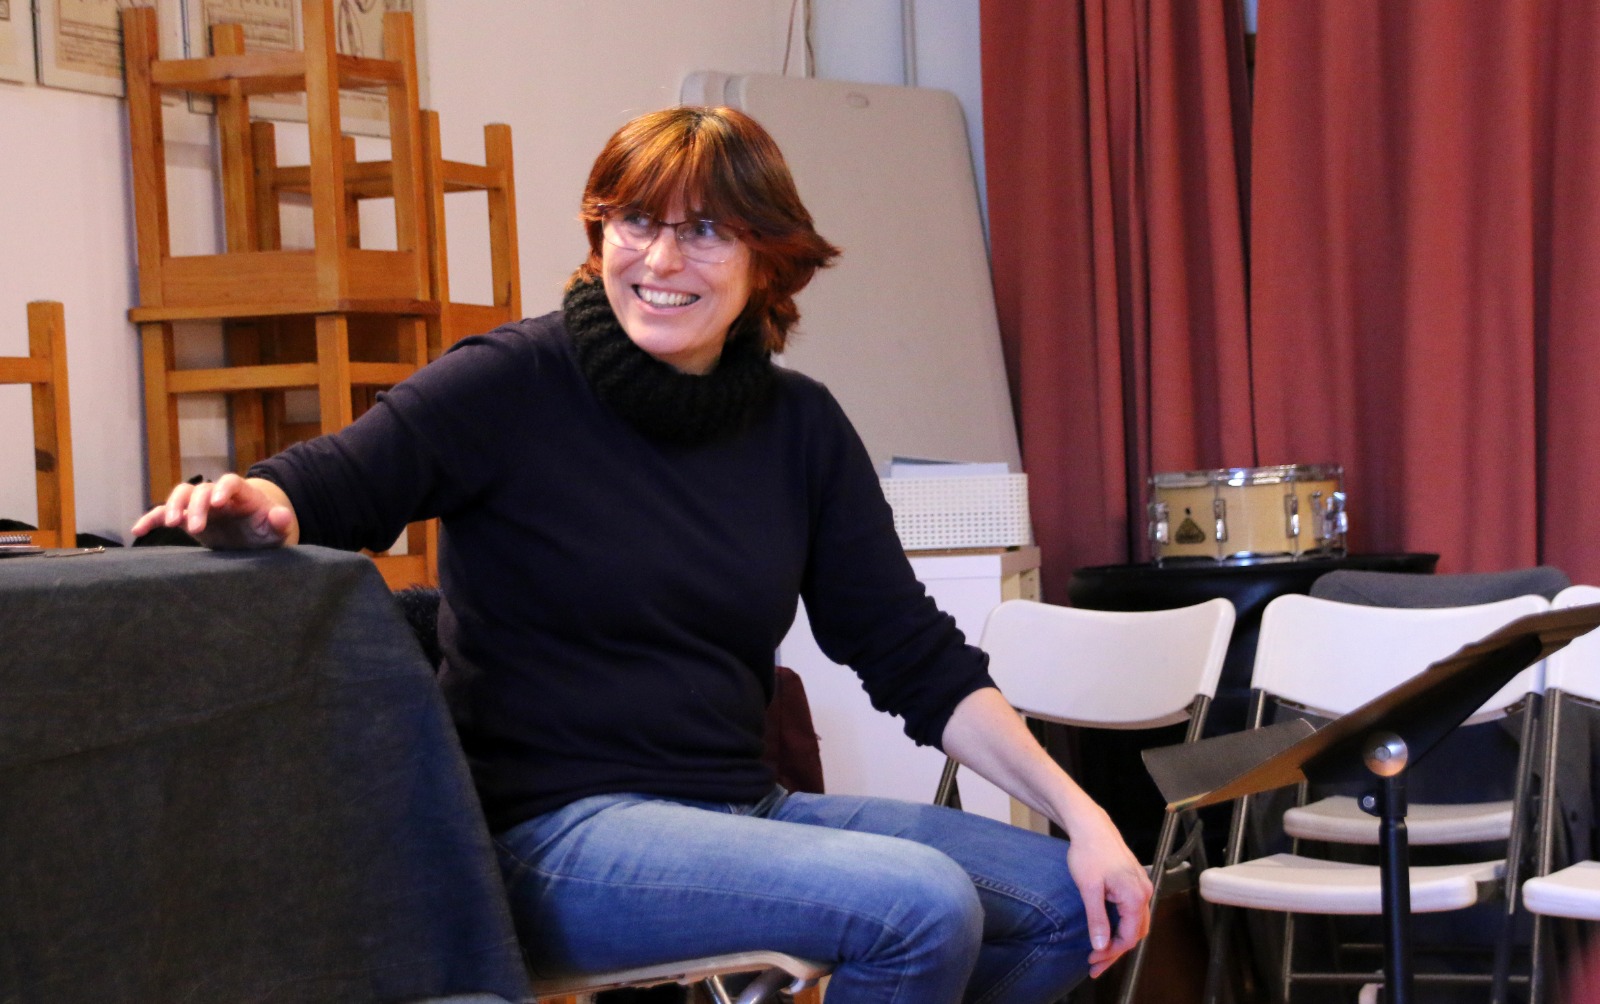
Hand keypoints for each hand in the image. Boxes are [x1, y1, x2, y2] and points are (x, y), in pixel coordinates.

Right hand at [131, 473, 296, 549]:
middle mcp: (218, 495)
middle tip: (194, 528)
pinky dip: (151, 519)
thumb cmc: (267, 531)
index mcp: (242, 495)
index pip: (231, 482)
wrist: (255, 537)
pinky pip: (165, 514)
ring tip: (171, 523)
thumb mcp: (277, 530)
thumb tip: (282, 515)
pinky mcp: (187, 518)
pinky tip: (138, 530)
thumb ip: (280, 522)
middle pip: (202, 490)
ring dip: (174, 506)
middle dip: (196, 506)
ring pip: (182, 495)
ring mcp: (200, 505)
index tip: (218, 503)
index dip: (223, 489)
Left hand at [1065, 811, 1153, 978]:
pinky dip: (1121, 925)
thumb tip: (1101, 945)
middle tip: (1095, 963)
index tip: (1094, 960)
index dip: (1111, 953)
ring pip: (1135, 923)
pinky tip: (1108, 931)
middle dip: (1115, 951)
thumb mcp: (1089, 889)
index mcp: (1135, 896)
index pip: (1128, 937)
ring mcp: (1142, 887)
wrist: (1092, 826)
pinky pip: (1133, 912)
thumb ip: (1097, 918)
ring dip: (1119, 939)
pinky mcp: (1135, 883)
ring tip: (1100, 952)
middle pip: (1135, 933)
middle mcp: (1144, 893)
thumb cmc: (1089, 852)